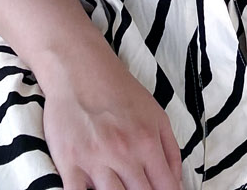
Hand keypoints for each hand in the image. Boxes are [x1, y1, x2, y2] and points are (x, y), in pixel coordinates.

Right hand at [40, 38, 183, 189]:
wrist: (80, 68)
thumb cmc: (119, 92)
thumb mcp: (156, 114)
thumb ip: (170, 151)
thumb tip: (176, 184)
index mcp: (147, 141)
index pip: (166, 188)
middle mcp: (123, 153)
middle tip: (139, 189)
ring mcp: (95, 160)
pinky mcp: (69, 163)